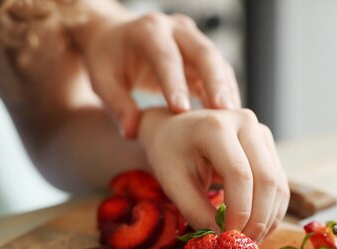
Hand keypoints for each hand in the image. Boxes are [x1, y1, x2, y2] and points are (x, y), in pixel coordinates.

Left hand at [74, 11, 239, 137]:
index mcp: (148, 31)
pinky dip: (226, 93)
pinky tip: (231, 118)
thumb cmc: (107, 59)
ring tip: (233, 120)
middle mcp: (175, 29)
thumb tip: (132, 132)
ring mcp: (192, 38)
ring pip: (217, 62)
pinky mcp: (202, 54)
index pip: (165, 56)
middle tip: (223, 112)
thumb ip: (117, 105)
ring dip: (226, 90)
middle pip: (203, 52)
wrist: (115, 36)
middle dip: (215, 83)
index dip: (175, 83)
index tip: (181, 111)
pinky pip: (220, 71)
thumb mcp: (103, 80)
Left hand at [139, 108, 288, 241]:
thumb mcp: (173, 183)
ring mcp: (261, 134)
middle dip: (258, 218)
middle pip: (266, 179)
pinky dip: (271, 211)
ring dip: (267, 218)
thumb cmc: (169, 154)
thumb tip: (222, 240)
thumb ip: (195, 211)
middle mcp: (245, 124)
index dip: (239, 211)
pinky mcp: (268, 148)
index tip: (229, 238)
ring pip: (278, 184)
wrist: (173, 130)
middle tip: (242, 245)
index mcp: (216, 127)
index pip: (239, 174)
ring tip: (248, 241)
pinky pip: (279, 184)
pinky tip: (256, 229)